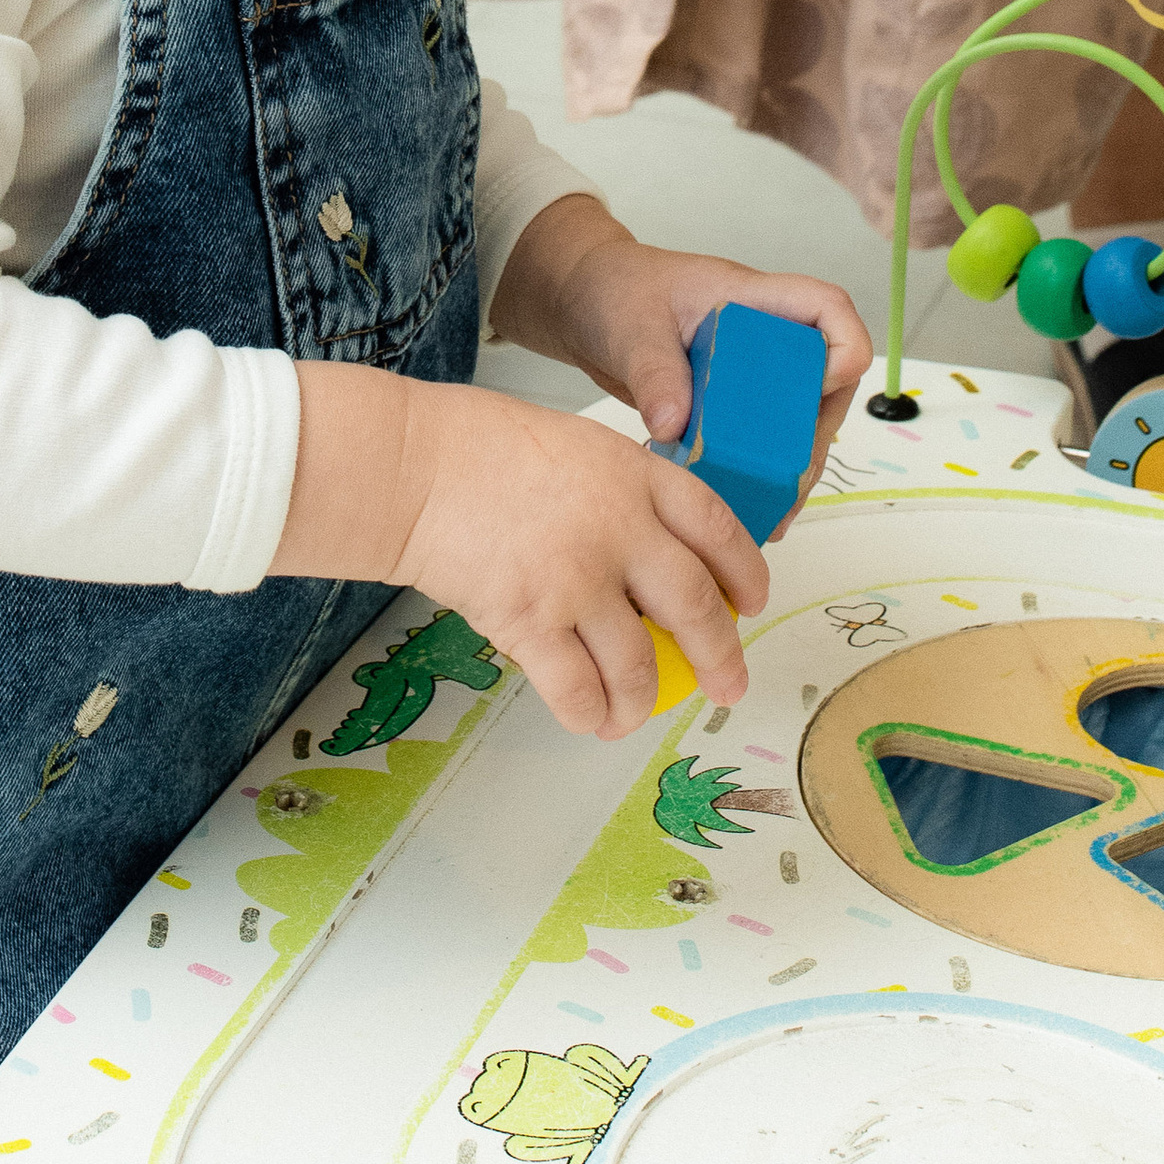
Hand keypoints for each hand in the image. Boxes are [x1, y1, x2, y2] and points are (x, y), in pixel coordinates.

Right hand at [268, 365, 767, 737]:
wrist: (412, 467)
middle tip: (728, 687)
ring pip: (640, 665)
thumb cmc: (476, 446)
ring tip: (636, 715)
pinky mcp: (531, 622)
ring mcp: (578, 580)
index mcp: (636, 477)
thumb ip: (622, 493)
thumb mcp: (576, 445)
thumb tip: (652, 556)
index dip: (745, 572)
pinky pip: (578, 690)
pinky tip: (590, 718)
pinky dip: (590, 714)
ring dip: (645, 701)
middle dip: (722, 658)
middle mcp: (621, 530)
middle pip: (696, 607)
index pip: (717, 529)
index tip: (752, 603)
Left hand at [489, 196, 873, 511]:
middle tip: (785, 486)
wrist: (586, 305)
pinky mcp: (733, 405)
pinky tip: (744, 511)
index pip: (827, 309)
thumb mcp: (630, 328)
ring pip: (798, 421)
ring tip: (770, 516)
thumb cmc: (614, 292)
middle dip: (812, 436)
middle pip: (825, 382)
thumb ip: (653, 372)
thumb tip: (674, 425)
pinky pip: (762, 441)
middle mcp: (766, 337)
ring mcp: (754, 373)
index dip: (839, 349)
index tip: (815, 389)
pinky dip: (757, 475)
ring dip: (789, 468)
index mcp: (753, 300)